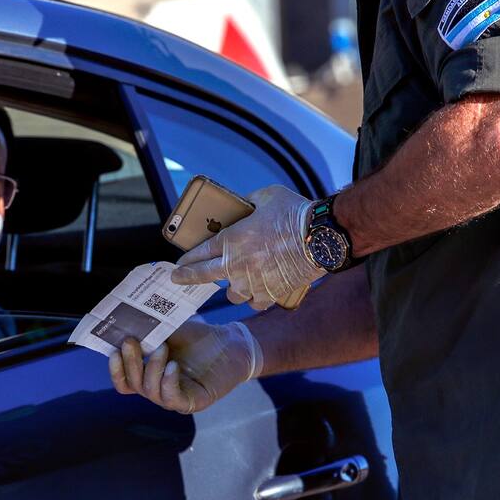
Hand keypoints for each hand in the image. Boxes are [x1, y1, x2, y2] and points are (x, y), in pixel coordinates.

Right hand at [108, 319, 261, 413]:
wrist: (230, 343)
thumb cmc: (198, 339)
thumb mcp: (168, 332)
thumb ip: (147, 332)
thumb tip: (123, 324)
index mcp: (149, 375)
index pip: (125, 382)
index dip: (116, 370)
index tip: (113, 350)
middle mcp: (158, 389)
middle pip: (134, 384)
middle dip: (130, 363)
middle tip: (130, 341)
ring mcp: (175, 398)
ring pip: (150, 391)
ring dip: (151, 368)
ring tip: (161, 348)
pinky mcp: (192, 402)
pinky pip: (172, 398)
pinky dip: (168, 381)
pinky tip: (173, 366)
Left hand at [171, 185, 324, 310]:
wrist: (322, 237)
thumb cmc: (295, 214)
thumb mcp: (265, 196)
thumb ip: (246, 203)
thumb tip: (240, 206)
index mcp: (233, 240)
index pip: (199, 253)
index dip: (187, 259)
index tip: (179, 264)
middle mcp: (238, 265)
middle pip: (204, 276)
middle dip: (187, 277)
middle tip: (177, 279)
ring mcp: (254, 282)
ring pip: (232, 294)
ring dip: (231, 288)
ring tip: (235, 281)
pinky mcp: (271, 293)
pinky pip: (255, 303)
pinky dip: (255, 298)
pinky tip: (257, 291)